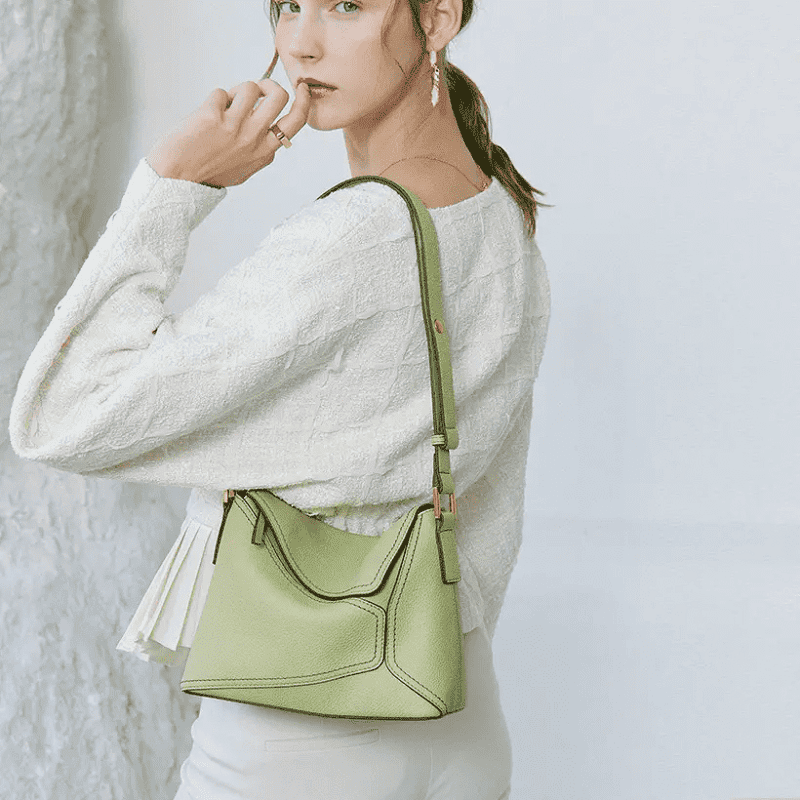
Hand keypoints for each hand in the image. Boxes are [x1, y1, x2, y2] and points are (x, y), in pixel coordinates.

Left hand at [146, 79, 311, 187]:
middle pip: (279, 97)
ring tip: (226, 106)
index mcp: (264, 152)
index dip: (302, 102)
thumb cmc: (206, 175)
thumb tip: (267, 126)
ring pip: (250, 87)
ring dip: (238, 90)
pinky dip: (215, 100)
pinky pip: (222, 93)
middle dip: (270, 84)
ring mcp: (234, 128)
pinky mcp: (213, 116)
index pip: (295, 122)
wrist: (176, 180)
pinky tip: (206, 115)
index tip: (302, 89)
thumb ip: (258, 150)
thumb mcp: (243, 169)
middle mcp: (254, 140)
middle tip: (260, 88)